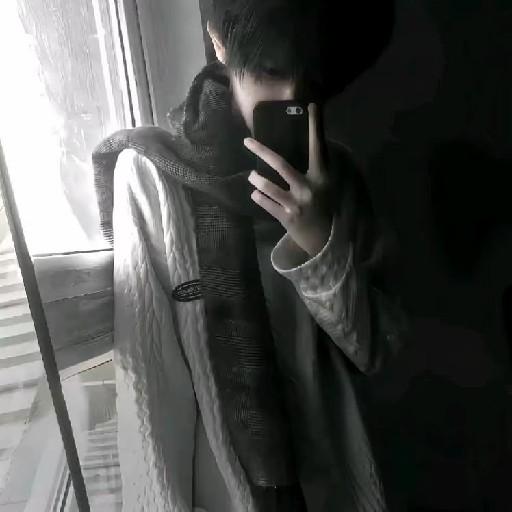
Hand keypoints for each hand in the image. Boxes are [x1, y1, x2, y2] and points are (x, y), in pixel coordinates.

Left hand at [244, 103, 332, 257]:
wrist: (325, 241)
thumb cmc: (325, 208)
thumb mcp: (326, 186)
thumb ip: (317, 168)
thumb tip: (313, 144)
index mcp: (322, 177)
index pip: (318, 146)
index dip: (315, 126)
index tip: (311, 106)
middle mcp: (308, 188)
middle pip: (281, 164)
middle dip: (261, 150)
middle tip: (246, 141)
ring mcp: (295, 204)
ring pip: (268, 186)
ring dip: (256, 179)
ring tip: (251, 177)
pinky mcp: (286, 218)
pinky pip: (266, 203)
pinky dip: (259, 197)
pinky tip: (256, 193)